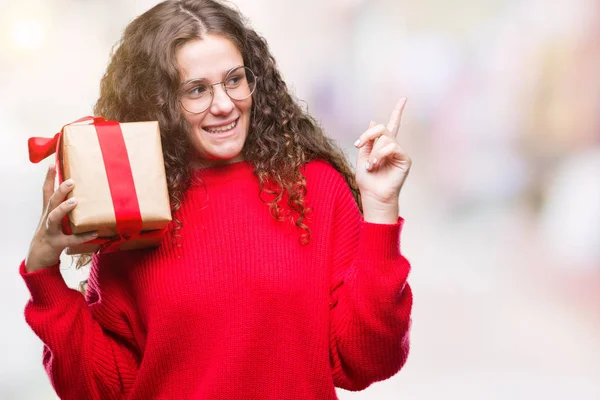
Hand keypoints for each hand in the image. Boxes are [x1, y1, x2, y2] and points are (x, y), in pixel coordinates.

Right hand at [24, 165, 97, 272]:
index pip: (46, 191)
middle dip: (60, 190)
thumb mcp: (55, 219)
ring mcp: (50, 231)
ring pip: (54, 218)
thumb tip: (82, 196)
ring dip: (63, 209)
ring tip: (75, 202)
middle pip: (51, 200)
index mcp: (48, 211)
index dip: (48, 178)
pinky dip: (82, 236)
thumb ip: (64, 208)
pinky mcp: (57, 243)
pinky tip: (94, 232)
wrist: (38, 257)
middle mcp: (47, 218)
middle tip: (71, 181)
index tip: (52, 164)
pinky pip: (70, 239)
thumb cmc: (51, 234)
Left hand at [354, 98, 411, 222]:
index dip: (398, 112)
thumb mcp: (362, 157)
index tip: (404, 99)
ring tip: (371, 165)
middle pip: (383, 128)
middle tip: (358, 145)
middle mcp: (393, 147)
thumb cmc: (367, 181)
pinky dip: (380, 155)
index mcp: (383, 146)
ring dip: (373, 152)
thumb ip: (367, 141)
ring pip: (385, 138)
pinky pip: (392, 147)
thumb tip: (372, 121)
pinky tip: (375, 165)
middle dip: (368, 135)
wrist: (373, 197)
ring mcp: (400, 153)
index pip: (392, 125)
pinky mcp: (405, 159)